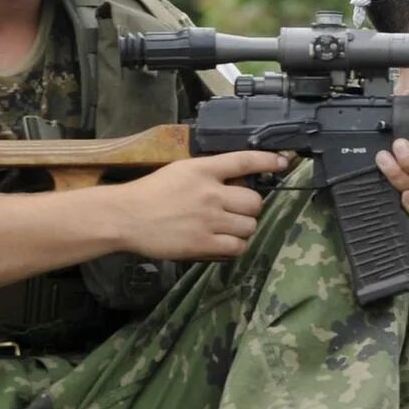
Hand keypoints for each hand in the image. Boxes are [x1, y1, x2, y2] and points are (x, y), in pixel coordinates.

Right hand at [115, 151, 287, 258]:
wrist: (125, 217)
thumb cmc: (150, 193)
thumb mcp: (180, 171)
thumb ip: (209, 174)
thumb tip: (237, 181)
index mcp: (203, 169)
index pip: (244, 161)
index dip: (268, 161)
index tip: (282, 163)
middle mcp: (210, 192)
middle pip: (254, 201)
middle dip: (249, 208)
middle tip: (236, 212)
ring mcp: (208, 219)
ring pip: (249, 226)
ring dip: (243, 229)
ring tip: (228, 229)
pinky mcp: (203, 243)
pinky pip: (237, 247)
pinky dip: (234, 247)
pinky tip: (223, 243)